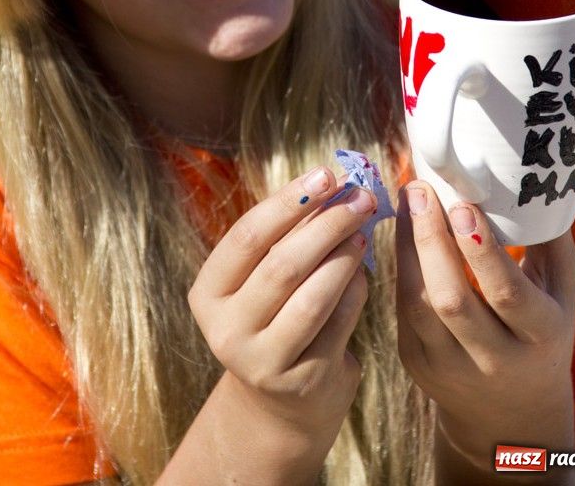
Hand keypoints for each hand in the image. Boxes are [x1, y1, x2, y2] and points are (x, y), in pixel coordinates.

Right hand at [188, 167, 374, 446]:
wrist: (282, 400)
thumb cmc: (276, 315)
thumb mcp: (264, 277)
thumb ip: (289, 235)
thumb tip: (335, 182)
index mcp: (209, 293)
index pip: (247, 236)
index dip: (288, 201)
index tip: (325, 173)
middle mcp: (226, 331)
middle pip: (282, 265)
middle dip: (326, 224)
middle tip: (360, 197)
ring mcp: (263, 362)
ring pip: (312, 297)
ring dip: (344, 256)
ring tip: (364, 229)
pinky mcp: (303, 382)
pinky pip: (338, 323)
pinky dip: (355, 290)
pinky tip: (365, 269)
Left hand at [396, 182, 574, 472]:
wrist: (510, 415)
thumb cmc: (540, 331)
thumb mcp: (561, 293)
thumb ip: (551, 242)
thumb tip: (532, 181)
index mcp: (539, 337)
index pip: (507, 294)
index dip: (481, 250)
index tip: (462, 203)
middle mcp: (493, 360)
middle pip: (451, 300)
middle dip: (431, 239)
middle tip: (421, 190)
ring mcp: (448, 367)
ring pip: (417, 304)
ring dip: (406, 246)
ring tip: (407, 200)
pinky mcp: (415, 364)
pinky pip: (401, 308)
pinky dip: (398, 263)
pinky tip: (400, 227)